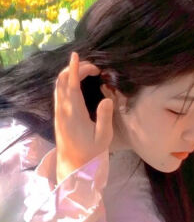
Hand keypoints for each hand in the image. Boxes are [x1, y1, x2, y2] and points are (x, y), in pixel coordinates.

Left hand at [54, 51, 113, 183]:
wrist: (73, 165)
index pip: (72, 85)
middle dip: (75, 68)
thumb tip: (107, 98)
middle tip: (93, 68)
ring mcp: (59, 112)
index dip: (75, 68)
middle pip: (62, 80)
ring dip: (70, 74)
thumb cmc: (90, 152)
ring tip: (86, 72)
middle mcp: (63, 109)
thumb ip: (105, 117)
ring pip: (58, 85)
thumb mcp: (103, 137)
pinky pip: (59, 92)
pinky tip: (77, 84)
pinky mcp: (58, 115)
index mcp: (74, 113)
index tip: (78, 56)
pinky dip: (66, 82)